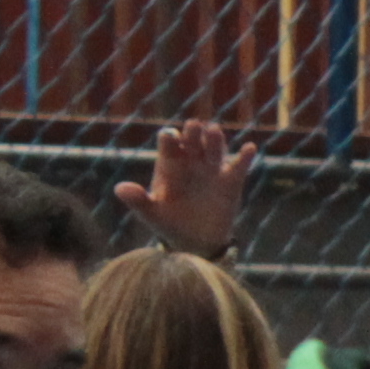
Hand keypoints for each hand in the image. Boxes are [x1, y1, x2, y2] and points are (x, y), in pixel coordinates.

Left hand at [117, 119, 253, 258]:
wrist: (195, 242)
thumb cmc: (169, 224)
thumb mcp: (152, 214)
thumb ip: (137, 201)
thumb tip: (119, 189)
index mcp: (170, 165)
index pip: (169, 145)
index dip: (169, 139)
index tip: (169, 137)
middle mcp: (191, 162)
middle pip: (192, 141)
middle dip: (192, 133)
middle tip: (193, 126)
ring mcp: (212, 170)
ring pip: (214, 149)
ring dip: (215, 139)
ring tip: (214, 131)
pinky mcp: (231, 182)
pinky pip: (239, 166)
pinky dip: (245, 157)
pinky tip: (250, 148)